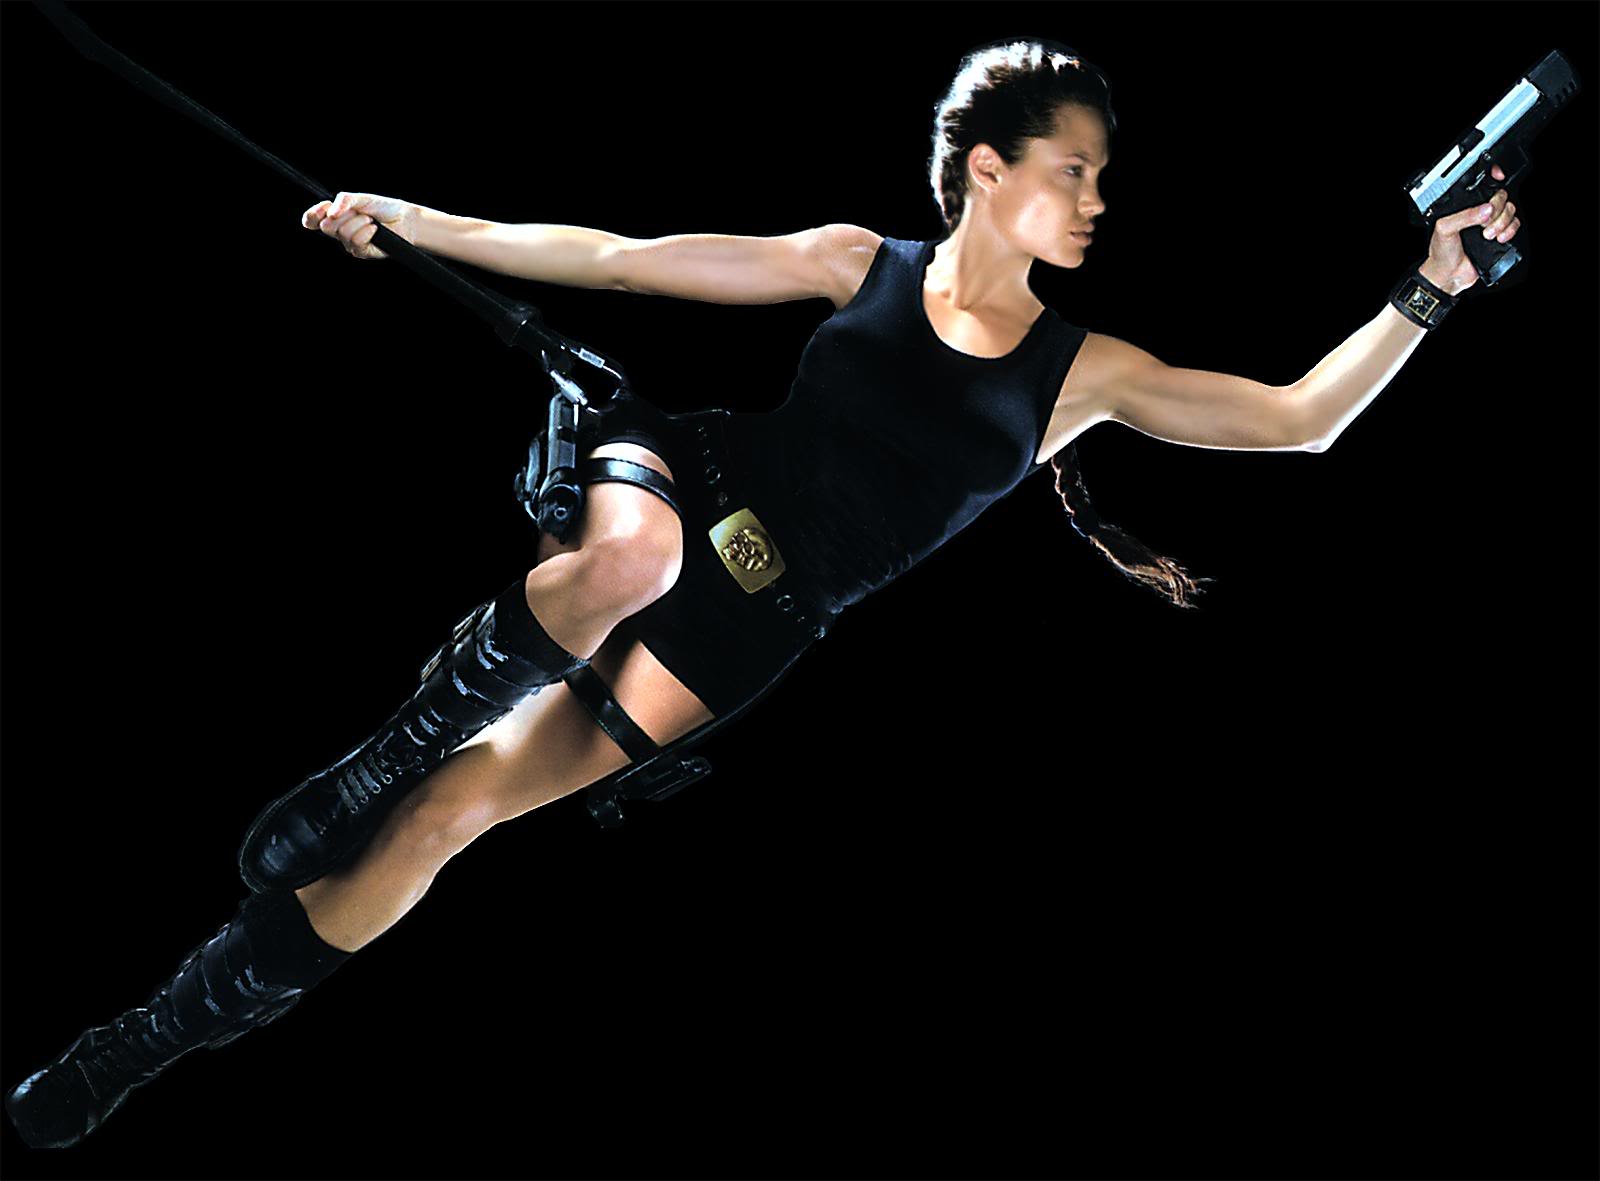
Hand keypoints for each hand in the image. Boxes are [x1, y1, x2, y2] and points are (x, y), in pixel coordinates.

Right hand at [301, 191, 418, 260]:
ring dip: (359, 222)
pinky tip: (375, 229)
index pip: (312, 220)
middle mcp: (340, 232)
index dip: (312, 216)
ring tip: (370, 220)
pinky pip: (357, 241)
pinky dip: (367, 231)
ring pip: (343, 233)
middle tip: (358, 212)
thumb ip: (343, 200)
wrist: (403, 218)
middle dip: (343, 216)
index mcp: (335, 218)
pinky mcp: (362, 252)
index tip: (323, 208)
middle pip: (326, 227)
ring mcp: (350, 244)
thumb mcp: (359, 198)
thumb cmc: (381, 208)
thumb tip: (330, 212)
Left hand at [1422, 163, 1521, 294]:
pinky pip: (1515, 224)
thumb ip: (1463, 216)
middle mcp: (1478, 212)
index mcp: (1464, 206)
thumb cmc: (1441, 252)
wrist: (1448, 275)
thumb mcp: (1444, 229)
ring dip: (1502, 222)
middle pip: (1501, 197)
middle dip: (1496, 210)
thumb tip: (1486, 210)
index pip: (1482, 186)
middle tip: (1483, 224)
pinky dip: (1510, 230)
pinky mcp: (1499, 235)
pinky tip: (1498, 238)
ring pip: (1510, 210)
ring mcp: (1490, 223)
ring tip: (1487, 235)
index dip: (1493, 178)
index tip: (1497, 177)